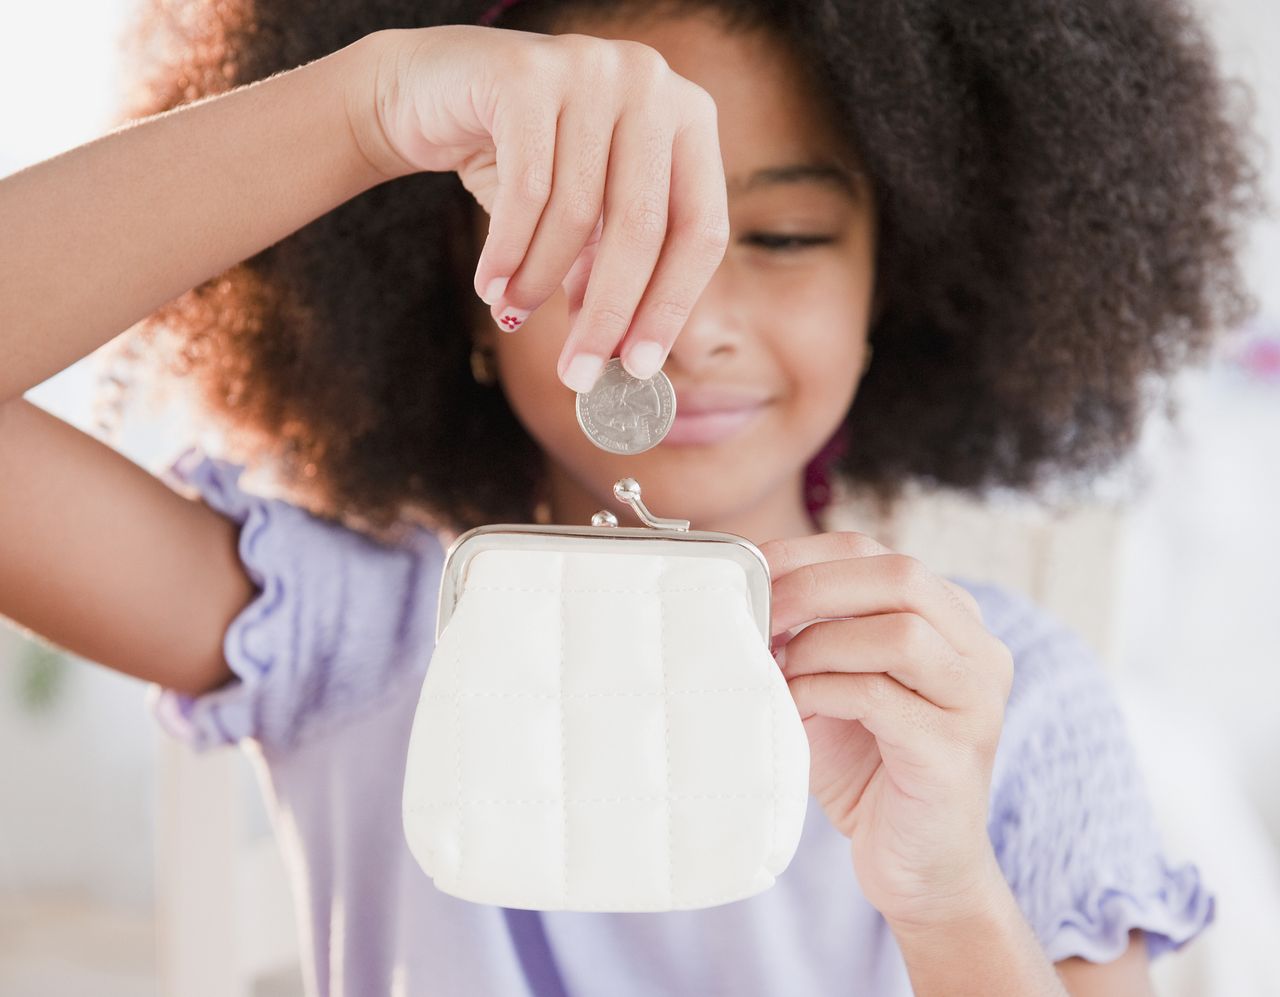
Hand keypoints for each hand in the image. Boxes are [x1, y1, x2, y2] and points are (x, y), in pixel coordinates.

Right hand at [350, 26, 729, 390]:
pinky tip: (490, 286)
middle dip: (607, 314)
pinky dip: (507, 253)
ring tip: (511, 314)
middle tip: (577, 376)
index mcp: (688, 119)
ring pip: (577, 214)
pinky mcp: (527, 72)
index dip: (670, 306)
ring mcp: (592, 68)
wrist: (432, 91)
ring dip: (539, 283)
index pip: (701, 229)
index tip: (639, 369)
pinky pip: (526, 190)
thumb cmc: (523, 161)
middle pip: (643, 228)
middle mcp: (651, 84)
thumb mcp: (583, 222)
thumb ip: (608, 275)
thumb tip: (624, 365)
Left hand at [758, 531, 1015, 931]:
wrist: (917, 866)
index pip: (876, 553)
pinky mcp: (955, 752)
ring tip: (782, 673)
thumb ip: (809, 635)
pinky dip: (824, 692)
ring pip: (899, 632)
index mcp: (951, 619)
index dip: (805, 555)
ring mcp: (976, 701)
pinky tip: (798, 709)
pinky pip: (880, 697)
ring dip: (820, 645)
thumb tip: (746, 591)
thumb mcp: (834, 682)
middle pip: (900, 577)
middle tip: (761, 618)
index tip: (749, 572)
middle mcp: (978, 650)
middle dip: (813, 588)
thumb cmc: (868, 767)